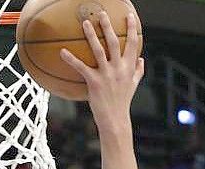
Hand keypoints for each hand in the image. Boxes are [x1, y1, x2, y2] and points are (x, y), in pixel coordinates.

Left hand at [60, 12, 143, 131]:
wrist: (115, 119)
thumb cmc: (122, 102)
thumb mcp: (134, 85)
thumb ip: (138, 71)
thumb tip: (141, 59)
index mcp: (129, 67)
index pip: (133, 43)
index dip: (131, 28)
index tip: (128, 16)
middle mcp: (119, 68)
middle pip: (114, 42)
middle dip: (108, 26)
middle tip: (101, 13)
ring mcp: (107, 75)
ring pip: (99, 50)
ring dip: (91, 35)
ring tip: (85, 23)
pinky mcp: (94, 82)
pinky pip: (81, 67)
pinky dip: (71, 59)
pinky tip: (62, 51)